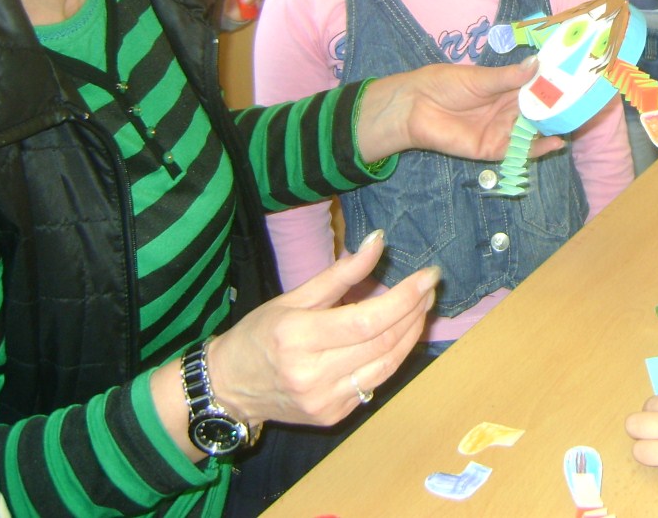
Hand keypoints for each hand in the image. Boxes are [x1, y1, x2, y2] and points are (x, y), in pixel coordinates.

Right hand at [204, 231, 436, 427]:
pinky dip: (394, 356)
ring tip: (422, 307)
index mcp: (298, 337)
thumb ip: (340, 273)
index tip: (428, 276)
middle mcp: (312, 374)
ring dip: (412, 333)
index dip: (404, 298)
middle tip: (429, 287)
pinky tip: (400, 335)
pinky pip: (376, 382)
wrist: (229, 388)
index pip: (366, 320)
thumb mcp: (293, 297)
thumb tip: (379, 241)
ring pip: (387, 366)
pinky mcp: (333, 416)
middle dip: (414, 311)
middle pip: (383, 343)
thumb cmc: (259, 334)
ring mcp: (325, 400)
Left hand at [354, 58, 562, 161]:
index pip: (537, 86)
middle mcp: (508, 109)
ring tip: (577, 122)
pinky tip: (556, 141)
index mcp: (506, 87)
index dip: (556, 84)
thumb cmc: (443, 84)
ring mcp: (502, 129)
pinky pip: (519, 150)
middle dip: (560, 108)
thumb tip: (537, 65)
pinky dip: (538, 148)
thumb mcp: (479, 78)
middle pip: (539, 110)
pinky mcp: (493, 148)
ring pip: (534, 130)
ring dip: (554, 128)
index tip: (578, 79)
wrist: (413, 107)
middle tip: (586, 103)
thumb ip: (508, 77)